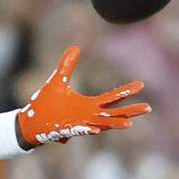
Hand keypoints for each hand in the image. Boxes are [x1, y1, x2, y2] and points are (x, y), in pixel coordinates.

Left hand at [18, 46, 149, 145]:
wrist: (30, 122)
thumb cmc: (45, 104)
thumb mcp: (59, 80)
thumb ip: (68, 65)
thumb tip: (75, 47)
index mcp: (88, 105)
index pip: (111, 98)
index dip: (126, 92)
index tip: (141, 85)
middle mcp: (87, 116)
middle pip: (114, 114)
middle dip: (130, 110)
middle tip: (148, 107)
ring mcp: (78, 124)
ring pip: (101, 125)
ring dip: (114, 124)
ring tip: (129, 123)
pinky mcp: (67, 130)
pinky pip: (80, 131)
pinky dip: (89, 129)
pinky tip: (98, 128)